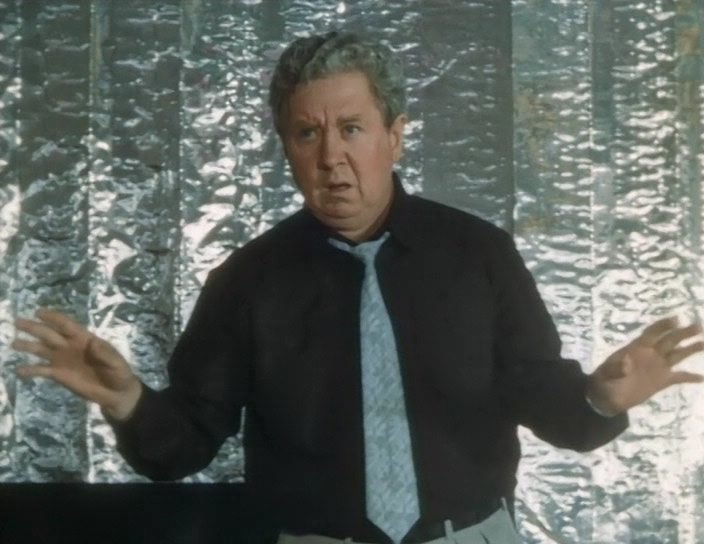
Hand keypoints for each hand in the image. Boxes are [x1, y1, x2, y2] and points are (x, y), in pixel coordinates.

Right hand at [12, 308, 142, 420]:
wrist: (115, 393)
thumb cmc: (118, 372)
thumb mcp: (116, 362)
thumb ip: (105, 353)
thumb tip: (92, 343)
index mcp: (84, 339)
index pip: (67, 325)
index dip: (54, 318)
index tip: (39, 312)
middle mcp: (70, 346)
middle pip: (49, 334)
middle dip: (34, 328)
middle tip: (17, 321)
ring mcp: (62, 360)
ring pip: (42, 350)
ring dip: (28, 345)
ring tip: (13, 343)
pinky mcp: (59, 375)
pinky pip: (41, 370)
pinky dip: (30, 370)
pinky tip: (18, 370)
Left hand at [587, 317, 703, 415]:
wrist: (606, 398)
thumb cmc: (604, 380)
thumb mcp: (605, 373)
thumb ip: (616, 368)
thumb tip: (626, 363)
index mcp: (636, 348)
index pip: (651, 333)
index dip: (662, 326)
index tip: (676, 320)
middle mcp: (650, 354)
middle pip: (669, 340)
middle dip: (682, 333)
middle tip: (698, 326)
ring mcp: (657, 367)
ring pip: (677, 355)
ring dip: (690, 348)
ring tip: (703, 342)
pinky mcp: (661, 381)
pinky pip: (678, 378)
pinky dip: (690, 377)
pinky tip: (702, 377)